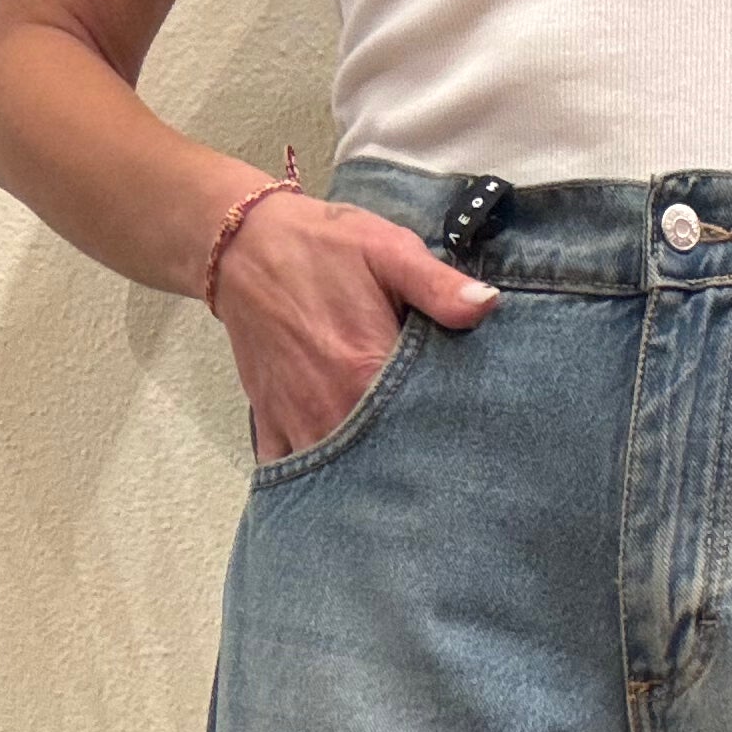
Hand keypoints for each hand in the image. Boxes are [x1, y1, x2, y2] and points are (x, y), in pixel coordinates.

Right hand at [211, 186, 499, 462]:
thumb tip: (488, 305)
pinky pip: (289, 474)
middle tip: (435, 467)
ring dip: (364, 482)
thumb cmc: (324, 246)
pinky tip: (339, 485)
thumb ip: (439, 285)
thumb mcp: (389, 251)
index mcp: (368, 374)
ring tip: (394, 482)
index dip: (447, 437)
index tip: (466, 437)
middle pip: (383, 463)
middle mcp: (333, 411)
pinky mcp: (271, 425)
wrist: (244, 245)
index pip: (423, 427)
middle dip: (409, 469)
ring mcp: (298, 424)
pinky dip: (311, 486)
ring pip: (339, 478)